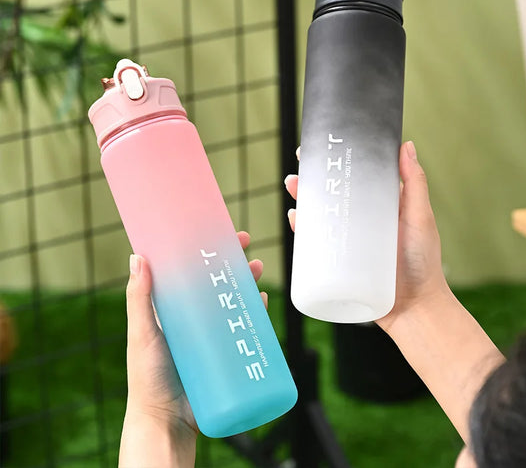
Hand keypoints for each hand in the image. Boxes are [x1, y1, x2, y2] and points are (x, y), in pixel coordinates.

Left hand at [119, 231, 264, 466]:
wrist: (168, 422)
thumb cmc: (147, 377)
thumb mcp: (143, 333)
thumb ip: (139, 299)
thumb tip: (137, 256)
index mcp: (171, 308)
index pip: (189, 271)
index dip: (203, 250)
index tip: (216, 231)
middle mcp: (192, 317)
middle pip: (214, 281)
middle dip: (230, 261)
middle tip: (244, 245)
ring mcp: (210, 334)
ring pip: (231, 300)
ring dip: (245, 281)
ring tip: (255, 269)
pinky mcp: (225, 351)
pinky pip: (242, 325)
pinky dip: (253, 311)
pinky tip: (260, 301)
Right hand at [284, 141, 448, 332]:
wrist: (415, 309)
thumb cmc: (423, 262)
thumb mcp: (420, 217)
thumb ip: (415, 184)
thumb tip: (406, 145)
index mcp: (379, 206)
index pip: (355, 179)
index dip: (338, 163)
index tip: (323, 148)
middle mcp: (361, 222)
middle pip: (332, 195)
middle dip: (313, 180)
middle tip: (300, 168)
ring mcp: (348, 242)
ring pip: (320, 217)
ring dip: (304, 200)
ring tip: (294, 187)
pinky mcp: (338, 263)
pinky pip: (315, 244)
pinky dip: (303, 231)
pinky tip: (295, 219)